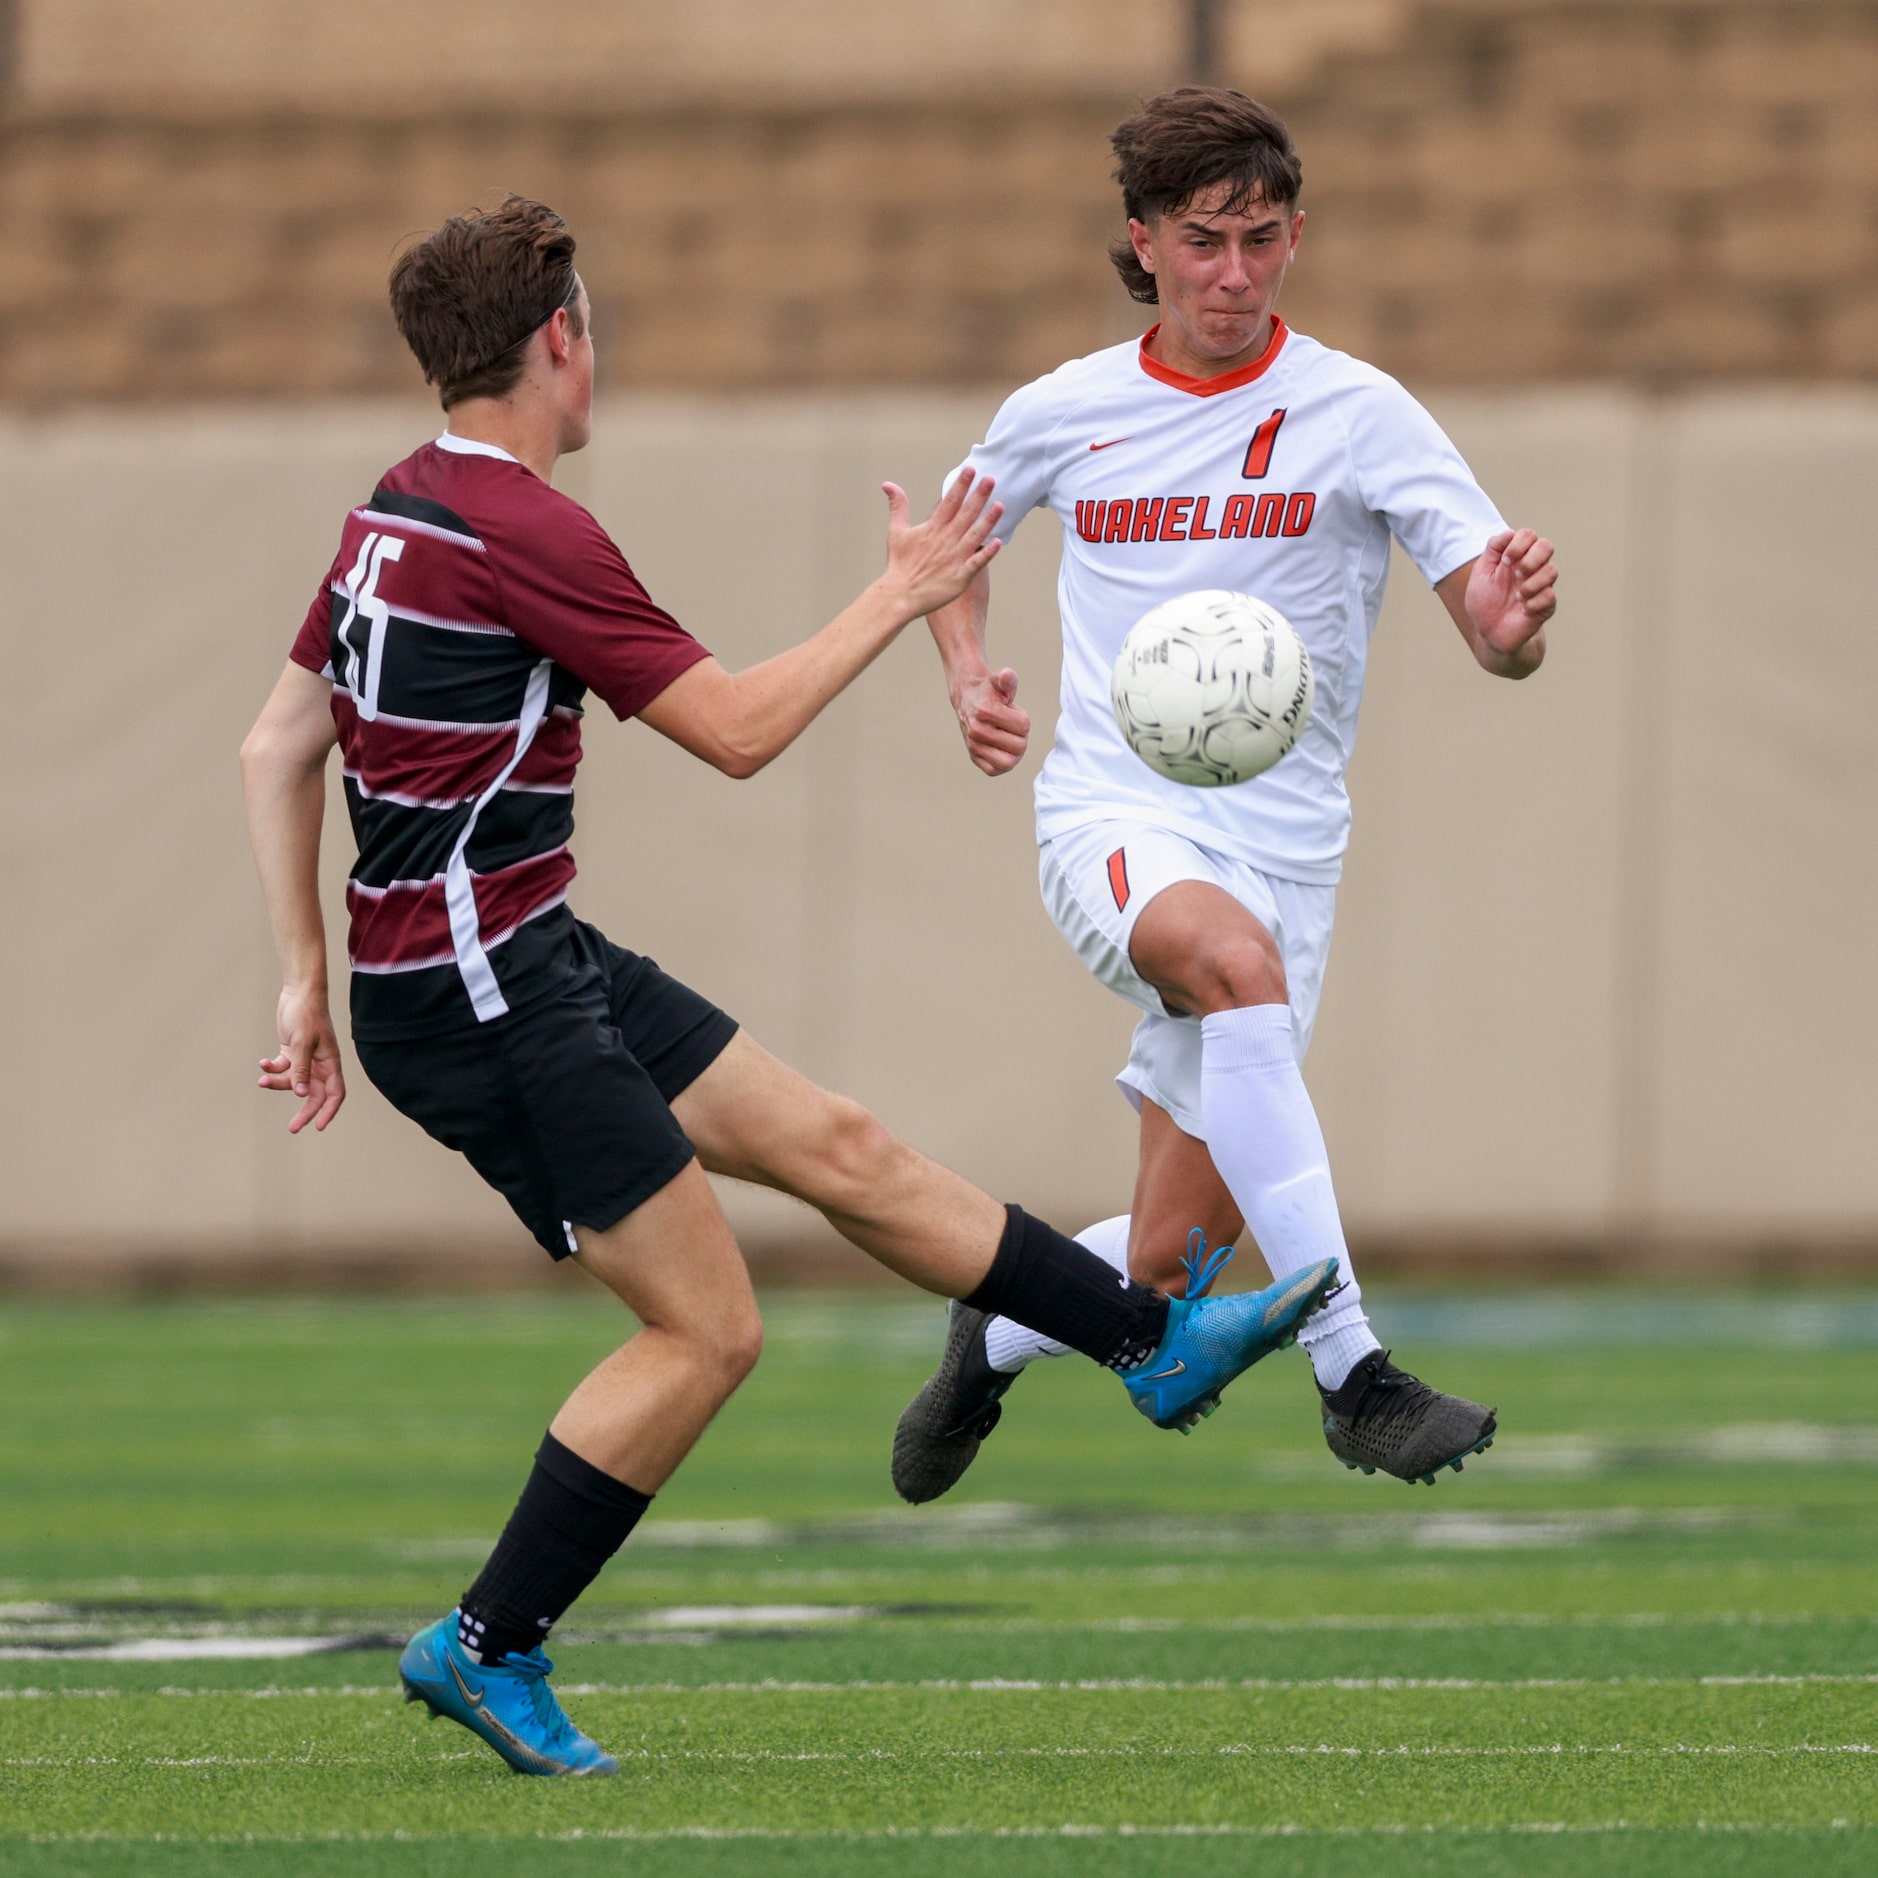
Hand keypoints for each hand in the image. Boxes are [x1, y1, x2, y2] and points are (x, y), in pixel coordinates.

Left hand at [259, 984, 346, 1133]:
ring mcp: (306, 1058)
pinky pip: (283, 1068)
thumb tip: (301, 1094)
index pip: (335, 1093)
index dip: (329, 1111)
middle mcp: (320, 1063)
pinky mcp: (292, 1052)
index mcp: (330, 1062)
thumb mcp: (302, 1043)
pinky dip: (272, 1068)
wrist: (299, 992)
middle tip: (293, 1127)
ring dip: (278, 1084)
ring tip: (262, 1081)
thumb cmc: (306, 1014)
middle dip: (304, 1110)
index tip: (317, 1126)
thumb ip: (301, 1069)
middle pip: (314, 1094)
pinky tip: (262, 1064)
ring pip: (294, 1081)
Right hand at [880, 471, 1002, 620]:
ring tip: (1000, 505)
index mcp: (932, 528)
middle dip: (979, 495)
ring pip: (975, 535)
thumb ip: (898, 506)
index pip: (949, 501)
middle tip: (991, 479)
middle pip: (965, 513)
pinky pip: (977, 562)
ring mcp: (954, 558)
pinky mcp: (960, 576)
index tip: (970, 470)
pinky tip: (999, 542)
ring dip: (988, 520)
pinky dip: (987, 553)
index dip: (960, 485)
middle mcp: (945, 540)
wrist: (900, 595)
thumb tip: (888, 485)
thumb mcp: (896, 531)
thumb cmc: (899, 564)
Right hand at [953, 667, 1029, 774]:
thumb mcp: (999, 681)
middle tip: (1012, 728)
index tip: (1012, 713)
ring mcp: (974, 745)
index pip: (1024, 727)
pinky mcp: (974, 757)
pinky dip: (1003, 763)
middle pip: (1019, 747)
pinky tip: (1002, 750)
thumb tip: (1007, 674)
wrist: (967, 698)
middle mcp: (977, 730)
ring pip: (1008, 763)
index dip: (1023, 720)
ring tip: (1010, 740)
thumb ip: (1008, 679)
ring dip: (1015, 753)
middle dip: (1021, 736)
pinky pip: (994, 770)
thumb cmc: (988, 691)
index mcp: (986, 711)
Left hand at [1467, 527, 1557, 657]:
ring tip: (1517, 596)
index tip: (1504, 561)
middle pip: (1547, 546)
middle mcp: (1531, 569)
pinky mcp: (1546, 606)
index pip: (1529, 535)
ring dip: (1531, 583)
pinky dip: (1534, 603)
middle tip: (1516, 574)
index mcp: (1516, 557)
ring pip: (1552, 570)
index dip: (1519, 543)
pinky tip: (1523, 610)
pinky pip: (1550, 596)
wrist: (1488, 632)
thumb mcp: (1481, 573)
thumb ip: (1492, 550)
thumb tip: (1509, 532)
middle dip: (1531, 558)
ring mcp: (1540, 586)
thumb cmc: (1484, 601)